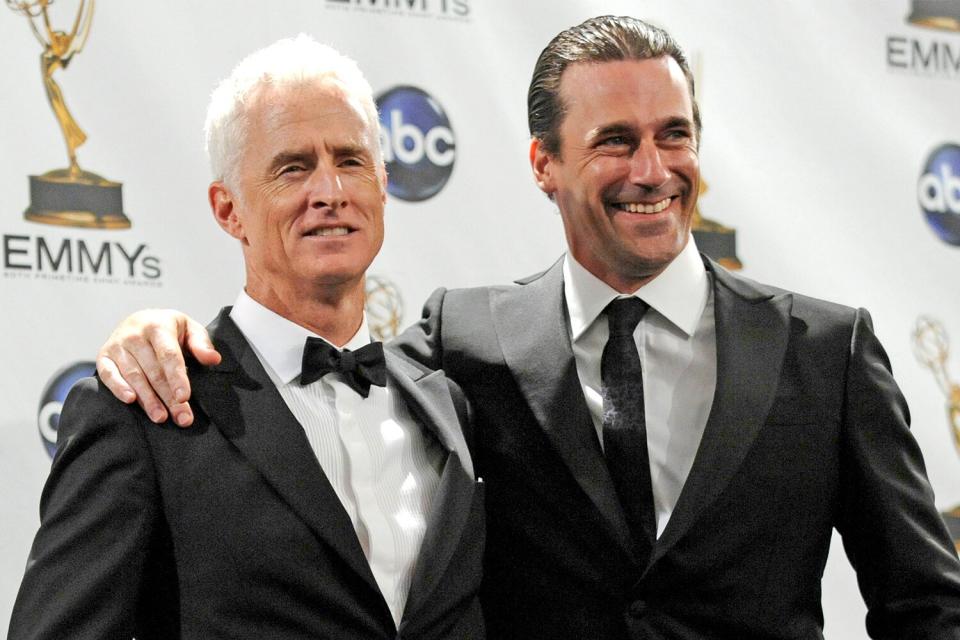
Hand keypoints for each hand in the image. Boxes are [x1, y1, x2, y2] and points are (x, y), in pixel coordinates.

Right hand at [96, 309, 220, 426]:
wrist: (139, 320)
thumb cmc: (168, 329)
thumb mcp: (189, 329)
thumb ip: (201, 344)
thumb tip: (214, 359)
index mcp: (158, 326)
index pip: (169, 355)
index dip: (177, 377)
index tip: (184, 397)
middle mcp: (135, 334)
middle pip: (153, 371)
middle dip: (168, 397)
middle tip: (182, 417)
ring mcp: (117, 345)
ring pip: (134, 376)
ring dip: (147, 399)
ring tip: (161, 417)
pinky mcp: (104, 356)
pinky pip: (108, 374)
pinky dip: (118, 388)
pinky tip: (130, 401)